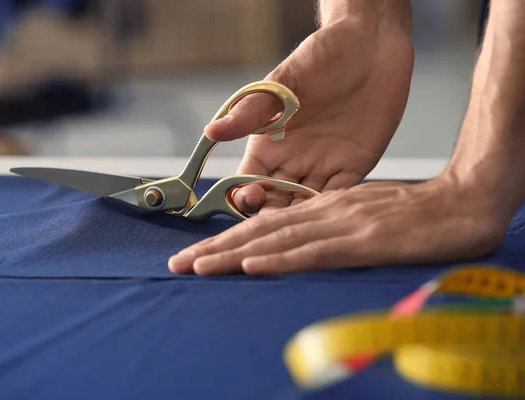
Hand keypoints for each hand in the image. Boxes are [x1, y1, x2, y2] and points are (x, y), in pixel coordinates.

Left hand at [168, 176, 507, 274]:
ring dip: (234, 255)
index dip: (228, 239)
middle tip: (178, 265)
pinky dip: (280, 259)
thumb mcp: (360, 216)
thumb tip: (299, 245)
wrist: (459, 203)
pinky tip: (252, 266)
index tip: (198, 254)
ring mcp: (340, 223)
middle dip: (215, 248)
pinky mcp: (362, 239)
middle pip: (259, 231)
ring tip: (198, 267)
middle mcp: (322, 210)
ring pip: (276, 239)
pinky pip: (314, 250)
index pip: (266, 224)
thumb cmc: (411, 214)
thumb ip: (329, 228)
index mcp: (321, 205)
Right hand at [204, 15, 413, 212]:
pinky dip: (333, 208)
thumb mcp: (282, 84)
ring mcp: (323, 164)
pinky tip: (330, 213)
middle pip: (276, 200)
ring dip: (302, 217)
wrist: (371, 44)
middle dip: (272, 214)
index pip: (249, 180)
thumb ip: (249, 113)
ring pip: (306, 203)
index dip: (245, 195)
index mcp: (269, 143)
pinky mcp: (354, 165)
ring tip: (302, 225)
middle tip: (275, 220)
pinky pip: (340, 194)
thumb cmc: (321, 56)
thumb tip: (211, 131)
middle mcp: (293, 159)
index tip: (250, 199)